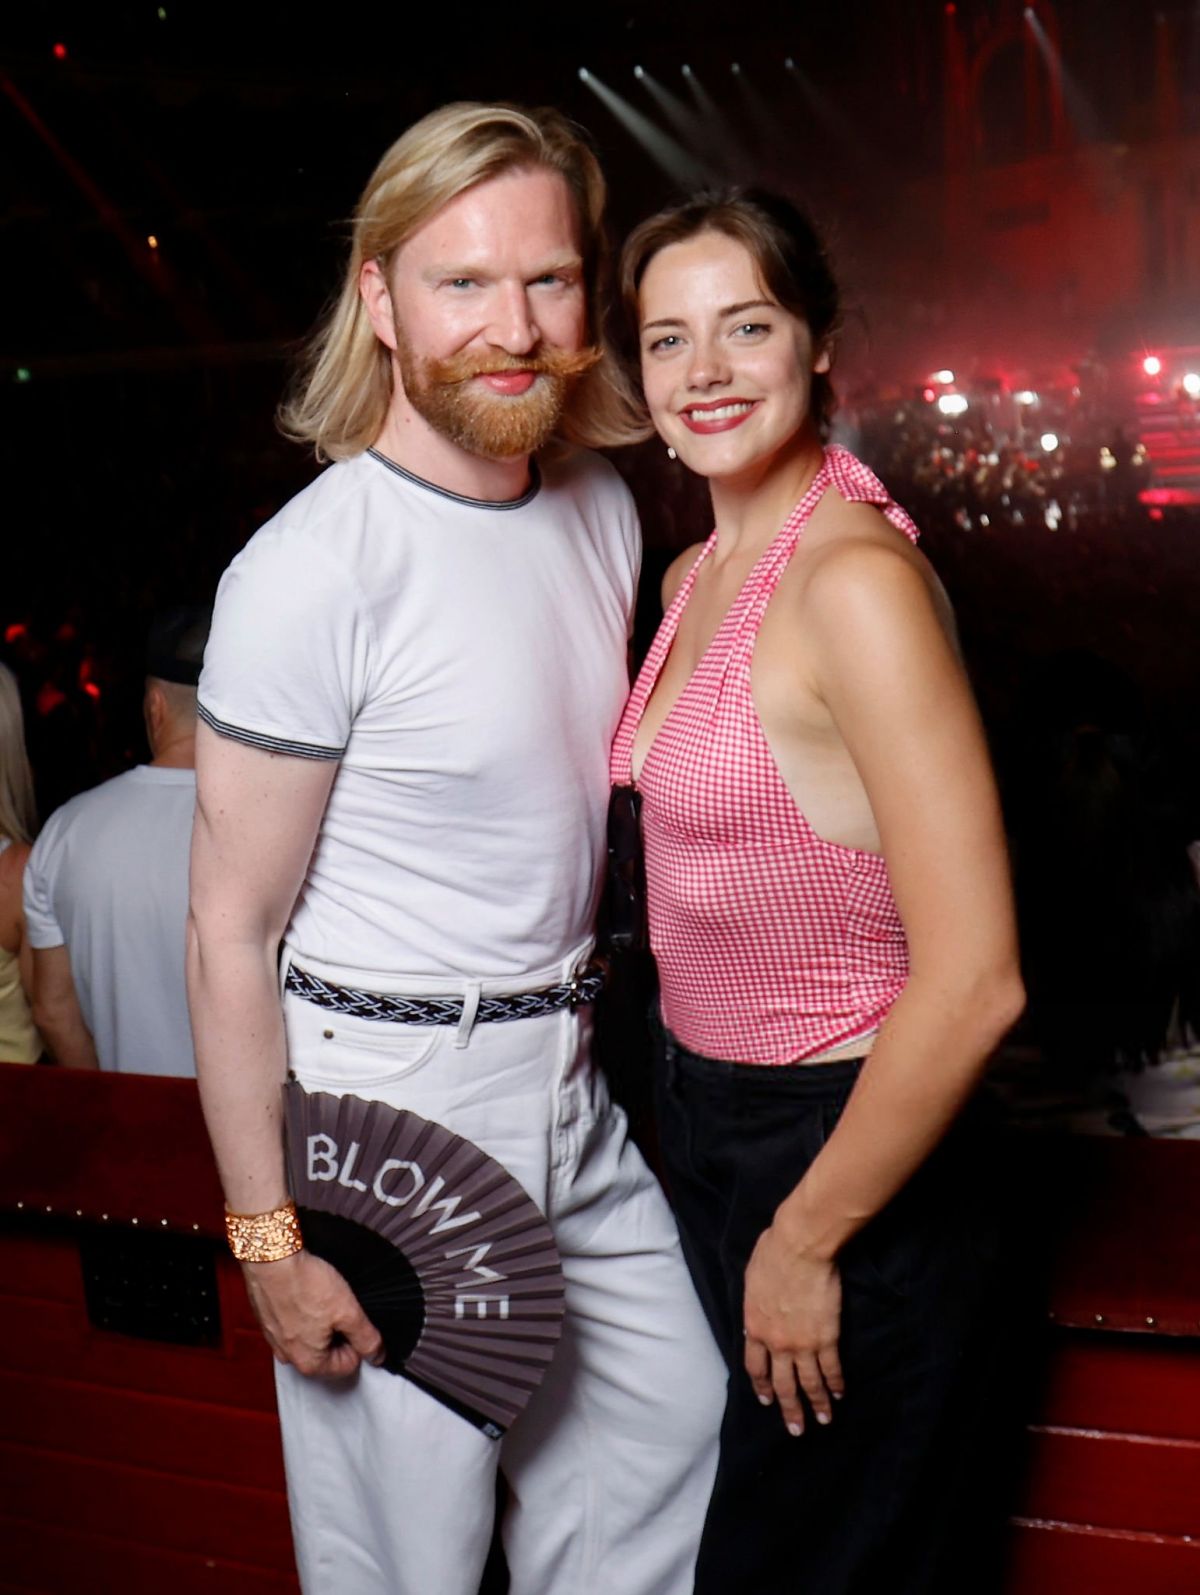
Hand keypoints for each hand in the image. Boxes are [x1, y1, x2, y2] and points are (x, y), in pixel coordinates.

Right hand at [242, 1249, 384, 1377]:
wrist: (271, 1259)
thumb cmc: (306, 1284)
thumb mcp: (348, 1312)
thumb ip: (366, 1338)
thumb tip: (377, 1356)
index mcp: (310, 1363)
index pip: (348, 1366)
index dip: (358, 1342)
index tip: (354, 1319)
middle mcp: (289, 1357)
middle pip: (328, 1354)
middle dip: (338, 1332)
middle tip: (339, 1306)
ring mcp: (275, 1340)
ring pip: (311, 1338)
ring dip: (321, 1321)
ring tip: (321, 1297)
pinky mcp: (268, 1321)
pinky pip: (294, 1324)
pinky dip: (303, 1312)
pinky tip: (306, 1293)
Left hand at [743, 1224, 843, 1434]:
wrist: (799, 1249)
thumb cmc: (772, 1254)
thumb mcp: (752, 1280)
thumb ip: (754, 1304)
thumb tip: (755, 1314)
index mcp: (755, 1327)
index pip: (755, 1366)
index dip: (762, 1385)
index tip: (767, 1399)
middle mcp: (777, 1343)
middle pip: (782, 1384)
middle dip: (789, 1409)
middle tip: (795, 1428)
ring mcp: (802, 1344)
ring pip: (809, 1383)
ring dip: (816, 1404)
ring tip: (823, 1420)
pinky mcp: (826, 1338)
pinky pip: (831, 1368)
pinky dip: (835, 1383)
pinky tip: (840, 1393)